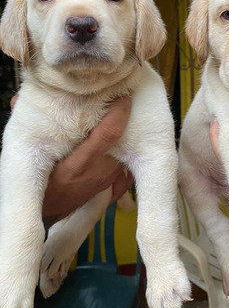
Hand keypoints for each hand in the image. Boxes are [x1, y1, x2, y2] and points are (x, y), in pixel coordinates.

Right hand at [42, 96, 133, 227]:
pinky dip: (130, 152)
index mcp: (79, 163)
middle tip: (129, 98)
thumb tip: (18, 100)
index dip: (118, 112)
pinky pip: (128, 167)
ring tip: (131, 113)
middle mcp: (98, 172)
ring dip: (130, 134)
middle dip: (129, 119)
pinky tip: (130, 140)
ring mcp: (108, 180)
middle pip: (124, 141)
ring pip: (128, 153)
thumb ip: (31, 127)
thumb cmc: (39, 179)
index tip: (122, 95)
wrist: (46, 212)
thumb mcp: (33, 155)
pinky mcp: (113, 185)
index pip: (108, 133)